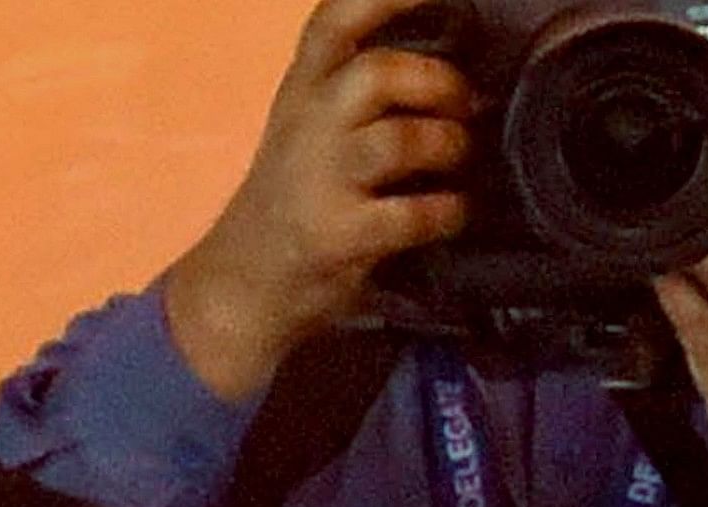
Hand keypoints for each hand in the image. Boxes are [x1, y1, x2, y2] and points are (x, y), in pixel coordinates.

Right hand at [166, 0, 474, 400]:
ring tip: (457, 159)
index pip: (333, 21)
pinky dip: (448, 211)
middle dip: (437, 82)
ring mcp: (319, 180)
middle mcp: (306, 124)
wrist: (243, 281)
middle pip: (377, 74)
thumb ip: (361, 94)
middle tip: (464, 104)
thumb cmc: (295, 195)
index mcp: (302, 89)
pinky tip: (451, 213)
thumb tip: (456, 77)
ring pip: (399, 141)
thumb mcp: (310, 126)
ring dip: (447, 146)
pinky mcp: (338, 235)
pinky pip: (414, 214)